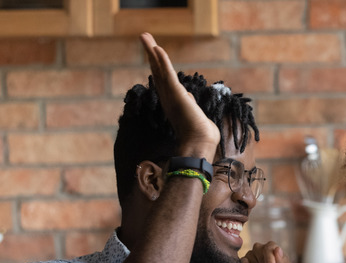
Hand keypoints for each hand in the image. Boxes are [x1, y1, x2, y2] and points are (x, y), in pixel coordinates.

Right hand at [140, 33, 219, 159]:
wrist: (200, 143)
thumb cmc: (201, 134)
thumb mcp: (195, 114)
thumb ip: (189, 104)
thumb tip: (189, 98)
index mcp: (172, 101)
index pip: (162, 78)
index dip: (157, 64)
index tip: (153, 52)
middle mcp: (168, 97)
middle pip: (157, 70)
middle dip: (151, 53)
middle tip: (144, 37)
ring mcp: (170, 95)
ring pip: (159, 69)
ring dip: (152, 51)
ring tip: (144, 36)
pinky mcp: (176, 94)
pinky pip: (167, 74)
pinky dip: (162, 61)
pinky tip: (157, 48)